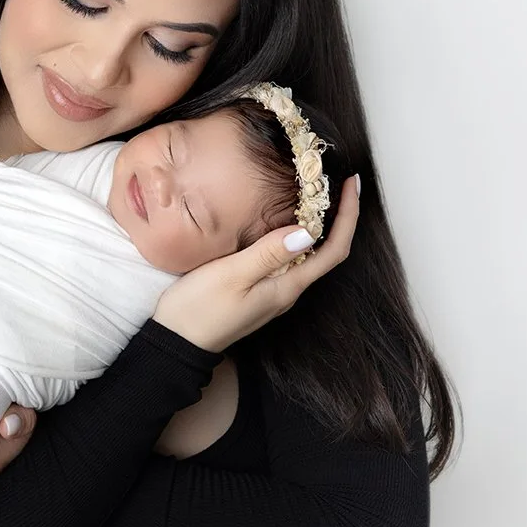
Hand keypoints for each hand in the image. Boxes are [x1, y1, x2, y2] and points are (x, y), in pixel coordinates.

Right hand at [152, 175, 360, 352]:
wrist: (175, 343)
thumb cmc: (198, 310)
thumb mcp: (231, 275)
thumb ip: (269, 254)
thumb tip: (307, 232)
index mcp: (287, 287)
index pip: (333, 251)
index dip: (348, 218)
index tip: (351, 185)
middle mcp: (287, 291)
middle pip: (326, 252)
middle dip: (339, 217)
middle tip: (337, 182)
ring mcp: (273, 292)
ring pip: (307, 255)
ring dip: (318, 225)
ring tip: (316, 194)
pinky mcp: (257, 289)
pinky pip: (287, 259)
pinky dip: (295, 235)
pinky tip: (284, 220)